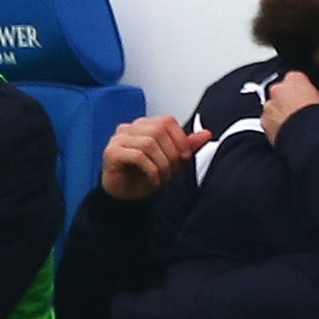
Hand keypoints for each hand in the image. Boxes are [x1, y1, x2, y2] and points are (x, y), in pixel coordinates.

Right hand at [99, 116, 213, 200]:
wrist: (125, 197)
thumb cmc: (144, 177)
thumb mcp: (171, 161)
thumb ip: (186, 146)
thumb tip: (206, 134)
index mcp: (144, 125)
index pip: (167, 121)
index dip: (180, 139)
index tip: (184, 157)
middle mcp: (129, 128)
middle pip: (159, 130)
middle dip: (171, 154)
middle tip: (171, 171)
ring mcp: (118, 139)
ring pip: (149, 143)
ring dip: (161, 164)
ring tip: (162, 177)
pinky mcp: (111, 153)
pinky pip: (138, 156)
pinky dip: (151, 170)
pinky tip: (153, 180)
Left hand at [259, 71, 318, 144]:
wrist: (308, 139)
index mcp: (294, 78)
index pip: (297, 80)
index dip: (304, 91)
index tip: (308, 99)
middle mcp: (278, 88)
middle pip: (282, 92)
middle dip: (288, 100)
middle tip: (299, 113)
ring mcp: (269, 105)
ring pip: (273, 107)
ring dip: (280, 113)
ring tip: (293, 126)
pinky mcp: (264, 121)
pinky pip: (268, 121)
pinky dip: (274, 126)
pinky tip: (286, 133)